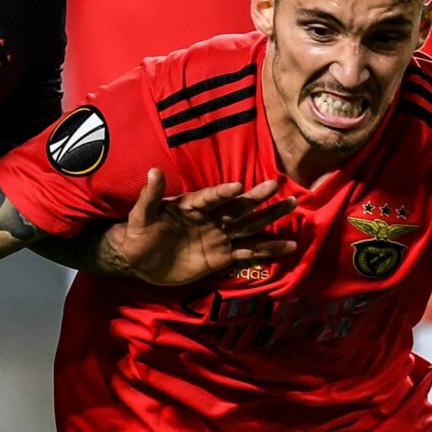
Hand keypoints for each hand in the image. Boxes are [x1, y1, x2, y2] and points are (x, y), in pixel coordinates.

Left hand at [98, 169, 299, 285]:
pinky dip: (266, 251)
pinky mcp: (220, 258)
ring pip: (249, 227)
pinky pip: (247, 253)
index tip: (238, 187)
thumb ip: (150, 196)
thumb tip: (152, 171)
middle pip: (238, 208)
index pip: (211, 197)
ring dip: (270, 220)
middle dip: (258, 198)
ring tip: (292, 209)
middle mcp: (211, 219)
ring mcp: (218, 238)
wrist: (138, 260)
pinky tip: (288, 247)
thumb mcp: (141, 214)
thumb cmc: (138, 232)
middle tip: (279, 187)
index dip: (223, 192)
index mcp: (193, 205)